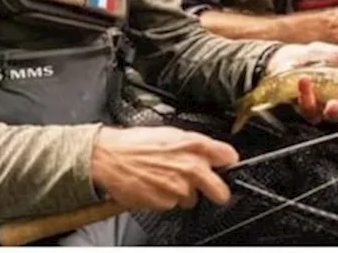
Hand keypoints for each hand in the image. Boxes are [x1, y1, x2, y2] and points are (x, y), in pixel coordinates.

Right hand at [90, 126, 238, 211]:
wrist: (109, 157)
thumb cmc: (135, 143)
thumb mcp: (170, 133)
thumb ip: (194, 144)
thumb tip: (211, 152)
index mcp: (194, 145)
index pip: (228, 156)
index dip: (227, 162)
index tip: (226, 165)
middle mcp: (191, 167)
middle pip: (221, 191)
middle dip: (218, 191)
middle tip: (212, 189)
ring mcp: (179, 187)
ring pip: (192, 198)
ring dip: (182, 191)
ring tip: (164, 178)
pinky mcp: (166, 202)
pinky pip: (173, 204)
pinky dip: (165, 197)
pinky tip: (154, 185)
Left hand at [266, 41, 337, 127]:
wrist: (289, 56)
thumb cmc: (316, 57)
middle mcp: (337, 102)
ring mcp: (320, 106)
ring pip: (329, 116)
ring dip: (334, 110)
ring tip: (334, 102)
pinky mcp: (302, 105)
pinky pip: (306, 105)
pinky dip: (306, 93)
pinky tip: (306, 82)